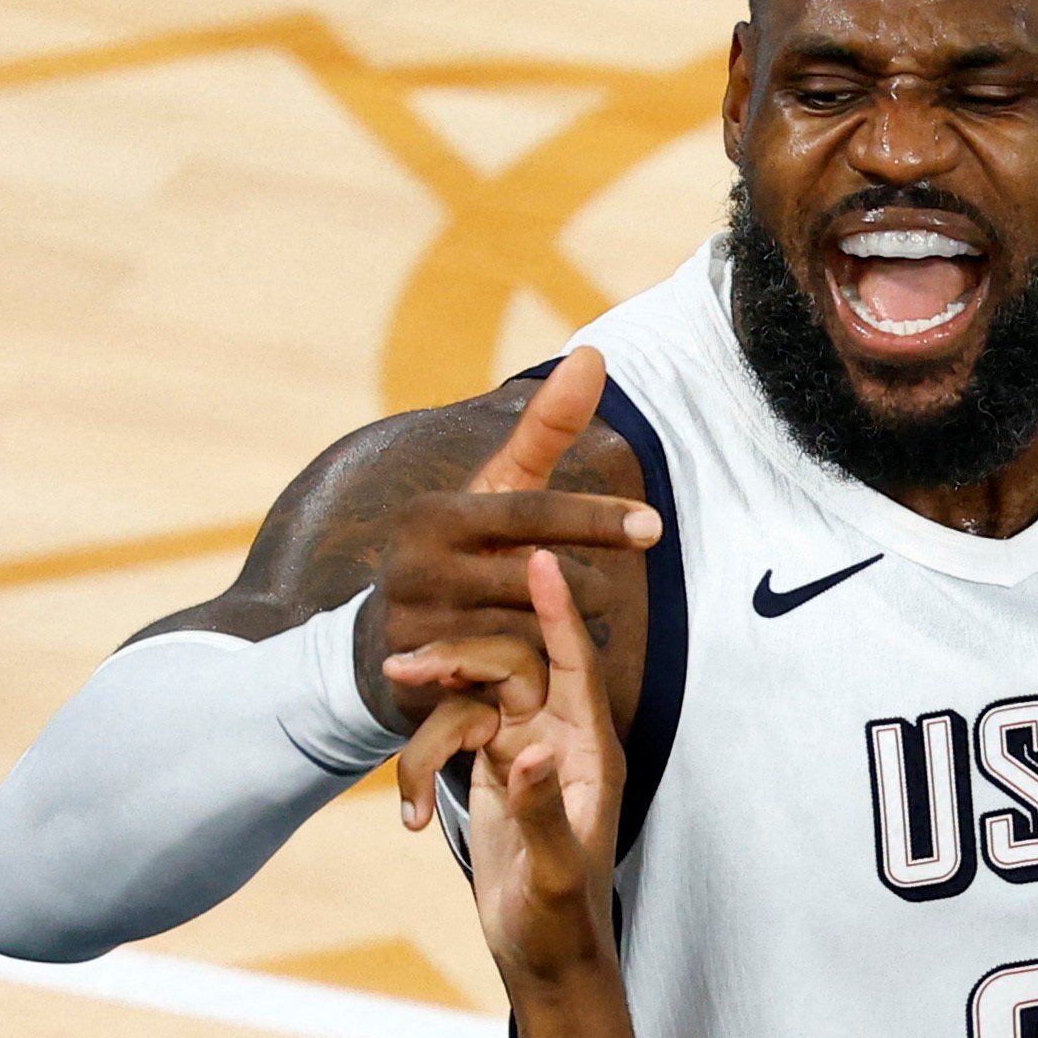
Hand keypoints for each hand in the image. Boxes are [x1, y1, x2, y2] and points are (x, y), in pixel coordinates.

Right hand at [365, 346, 660, 727]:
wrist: (383, 641)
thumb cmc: (461, 550)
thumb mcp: (495, 489)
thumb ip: (546, 430)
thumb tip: (595, 354)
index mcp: (435, 514)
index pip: (532, 513)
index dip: (596, 519)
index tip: (654, 527)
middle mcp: (416, 566)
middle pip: (541, 580)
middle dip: (585, 588)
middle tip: (601, 593)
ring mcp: (417, 627)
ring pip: (532, 632)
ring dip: (564, 633)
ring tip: (568, 629)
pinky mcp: (425, 682)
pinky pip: (515, 679)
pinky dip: (541, 672)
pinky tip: (550, 668)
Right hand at [412, 549, 625, 976]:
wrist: (545, 960)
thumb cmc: (563, 924)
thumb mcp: (554, 875)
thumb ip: (544, 812)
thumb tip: (529, 755)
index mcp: (591, 752)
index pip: (576, 664)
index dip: (557, 611)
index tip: (538, 554)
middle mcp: (561, 741)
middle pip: (512, 667)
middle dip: (462, 656)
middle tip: (403, 662)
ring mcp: (525, 752)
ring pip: (475, 696)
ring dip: (435, 703)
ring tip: (397, 709)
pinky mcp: (495, 772)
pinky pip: (454, 733)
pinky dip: (423, 756)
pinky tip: (403, 811)